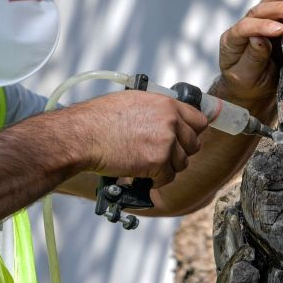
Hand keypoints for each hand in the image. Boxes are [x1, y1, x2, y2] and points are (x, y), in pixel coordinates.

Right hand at [67, 91, 208, 185]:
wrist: (83, 135)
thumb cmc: (99, 119)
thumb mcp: (133, 102)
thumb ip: (156, 111)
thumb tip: (168, 120)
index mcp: (166, 103)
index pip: (199, 120)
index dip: (191, 133)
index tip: (185, 140)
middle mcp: (171, 120)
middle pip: (193, 144)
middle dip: (178, 153)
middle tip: (160, 156)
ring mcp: (166, 140)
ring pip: (181, 163)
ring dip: (166, 167)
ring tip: (145, 164)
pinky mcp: (158, 161)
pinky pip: (168, 177)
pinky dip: (155, 180)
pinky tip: (140, 173)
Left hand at [218, 0, 282, 106]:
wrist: (255, 88)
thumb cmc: (248, 84)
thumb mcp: (247, 77)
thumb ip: (252, 58)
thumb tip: (259, 38)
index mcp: (232, 41)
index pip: (244, 28)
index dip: (261, 26)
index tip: (279, 30)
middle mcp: (244, 27)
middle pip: (258, 11)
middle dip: (278, 7)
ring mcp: (259, 21)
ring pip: (268, 3)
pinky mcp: (274, 21)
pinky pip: (280, 6)